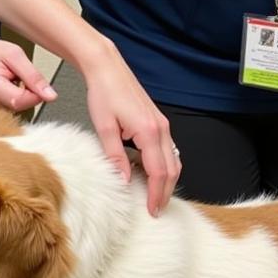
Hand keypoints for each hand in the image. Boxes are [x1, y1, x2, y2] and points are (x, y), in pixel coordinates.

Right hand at [0, 32, 57, 112]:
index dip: (35, 92)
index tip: (34, 81)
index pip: (24, 101)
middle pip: (20, 108)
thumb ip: (33, 76)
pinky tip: (6, 92)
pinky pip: (9, 113)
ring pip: (16, 112)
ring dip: (20, 98)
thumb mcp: (15, 55)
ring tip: (11, 83)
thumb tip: (50, 96)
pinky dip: (12, 102)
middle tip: (19, 78)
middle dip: (27, 94)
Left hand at [77, 36, 180, 217]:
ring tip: (153, 194)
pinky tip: (149, 170)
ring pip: (173, 159)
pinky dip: (163, 164)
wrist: (106, 67)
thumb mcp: (104, 128)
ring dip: (166, 179)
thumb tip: (124, 180)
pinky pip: (167, 148)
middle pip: (172, 169)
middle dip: (166, 192)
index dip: (157, 194)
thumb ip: (115, 156)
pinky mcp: (157, 120)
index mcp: (149, 131)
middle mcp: (161, 128)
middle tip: (155, 208)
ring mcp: (161, 123)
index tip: (152, 210)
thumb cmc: (104, 92)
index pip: (159, 172)